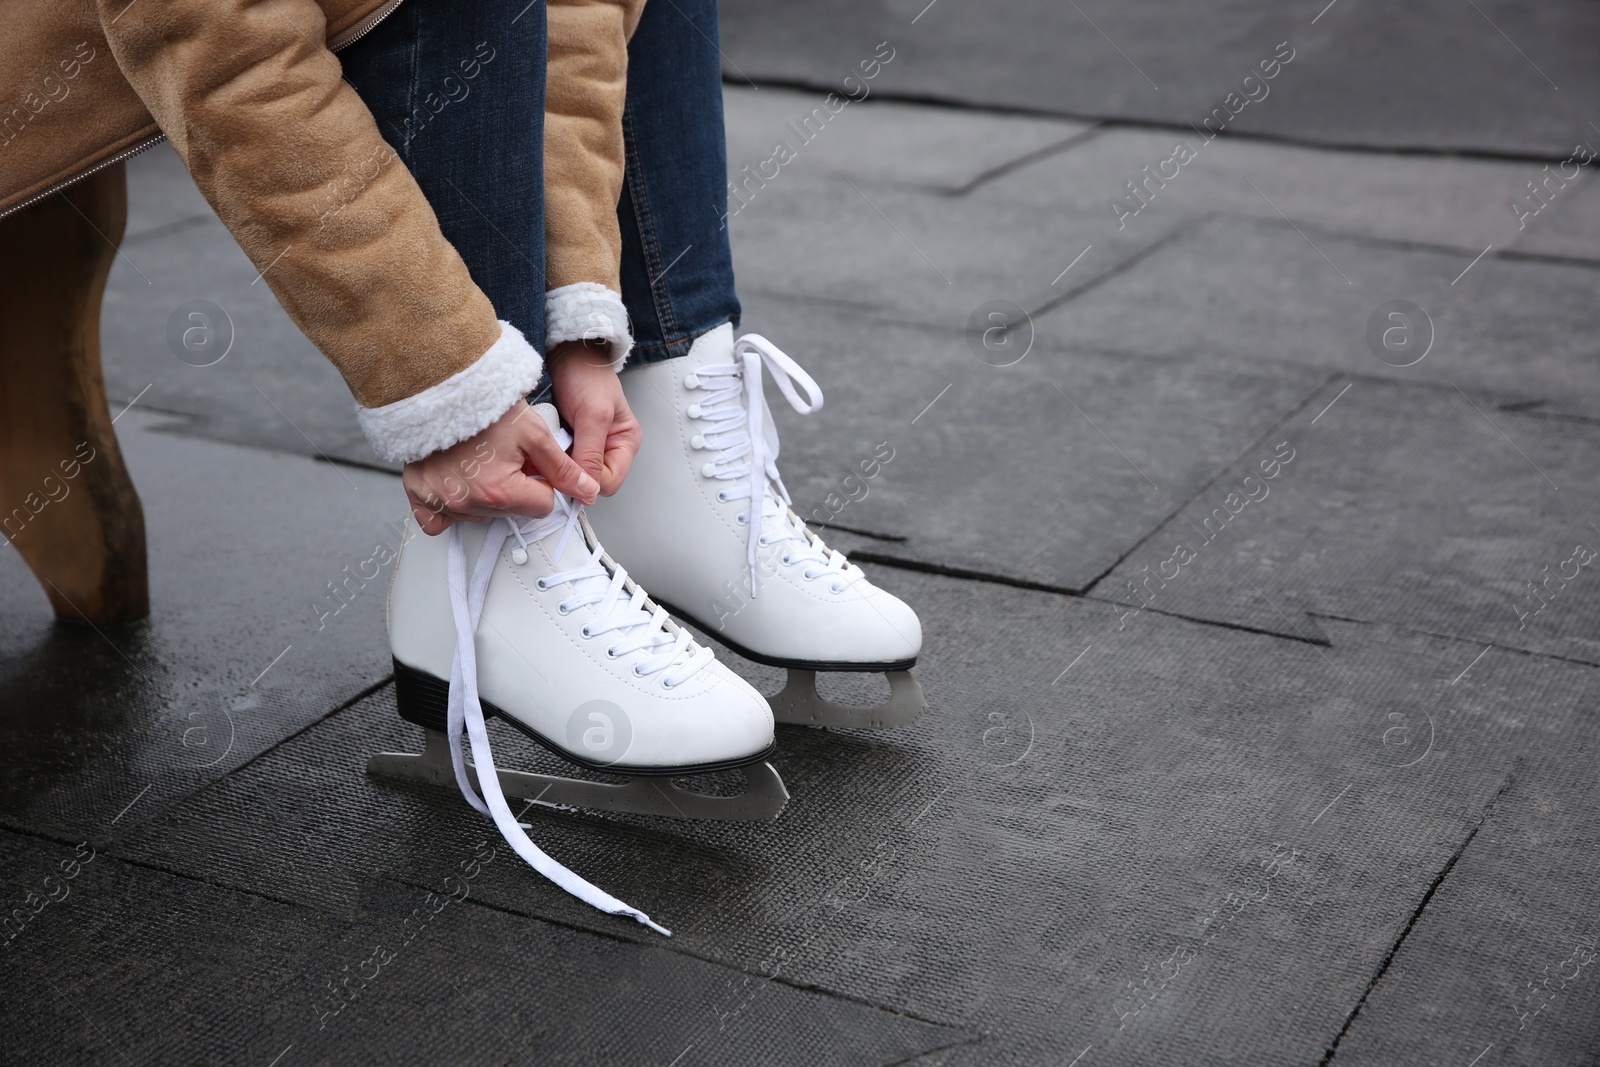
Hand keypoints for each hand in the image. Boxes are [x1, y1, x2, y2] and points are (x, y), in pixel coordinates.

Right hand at [403, 400, 598, 534]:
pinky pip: (437, 521)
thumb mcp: (534, 433)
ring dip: (486, 495)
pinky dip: (449, 508)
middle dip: (516, 488)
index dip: (543, 482)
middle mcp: (468, 503)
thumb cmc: (484, 405)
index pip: (542, 506)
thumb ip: (563, 469)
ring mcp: (441, 502)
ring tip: (479, 460)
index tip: (532, 463)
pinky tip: (457, 484)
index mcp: (500, 491)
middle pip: (511, 512)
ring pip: (481, 514)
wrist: (440, 386)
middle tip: (504, 456)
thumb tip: (588, 492)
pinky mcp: (418, 496)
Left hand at [546, 339, 641, 496]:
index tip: (567, 473)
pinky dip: (551, 453)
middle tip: (558, 452)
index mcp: (625, 443)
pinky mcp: (571, 442)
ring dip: (559, 462)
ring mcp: (589, 445)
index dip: (588, 482)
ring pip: (573, 473)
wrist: (565, 354)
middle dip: (572, 471)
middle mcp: (609, 448)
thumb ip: (591, 454)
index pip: (609, 483)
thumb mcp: (593, 415)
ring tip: (554, 440)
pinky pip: (560, 460)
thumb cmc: (586, 374)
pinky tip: (548, 440)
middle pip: (590, 481)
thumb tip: (588, 489)